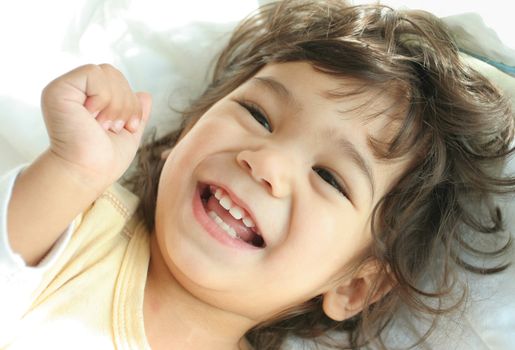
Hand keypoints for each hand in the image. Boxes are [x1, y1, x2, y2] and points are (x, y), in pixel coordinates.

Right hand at [41, 64, 151, 189]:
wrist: (88, 173)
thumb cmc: (105, 160)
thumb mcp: (127, 133)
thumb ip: (135, 112)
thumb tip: (145, 94)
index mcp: (88, 99)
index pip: (116, 80)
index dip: (130, 99)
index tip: (129, 126)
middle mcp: (74, 91)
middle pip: (113, 72)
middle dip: (126, 101)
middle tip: (115, 127)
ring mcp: (65, 89)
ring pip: (106, 71)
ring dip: (116, 103)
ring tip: (105, 125)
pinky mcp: (58, 90)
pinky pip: (93, 73)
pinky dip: (103, 97)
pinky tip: (93, 118)